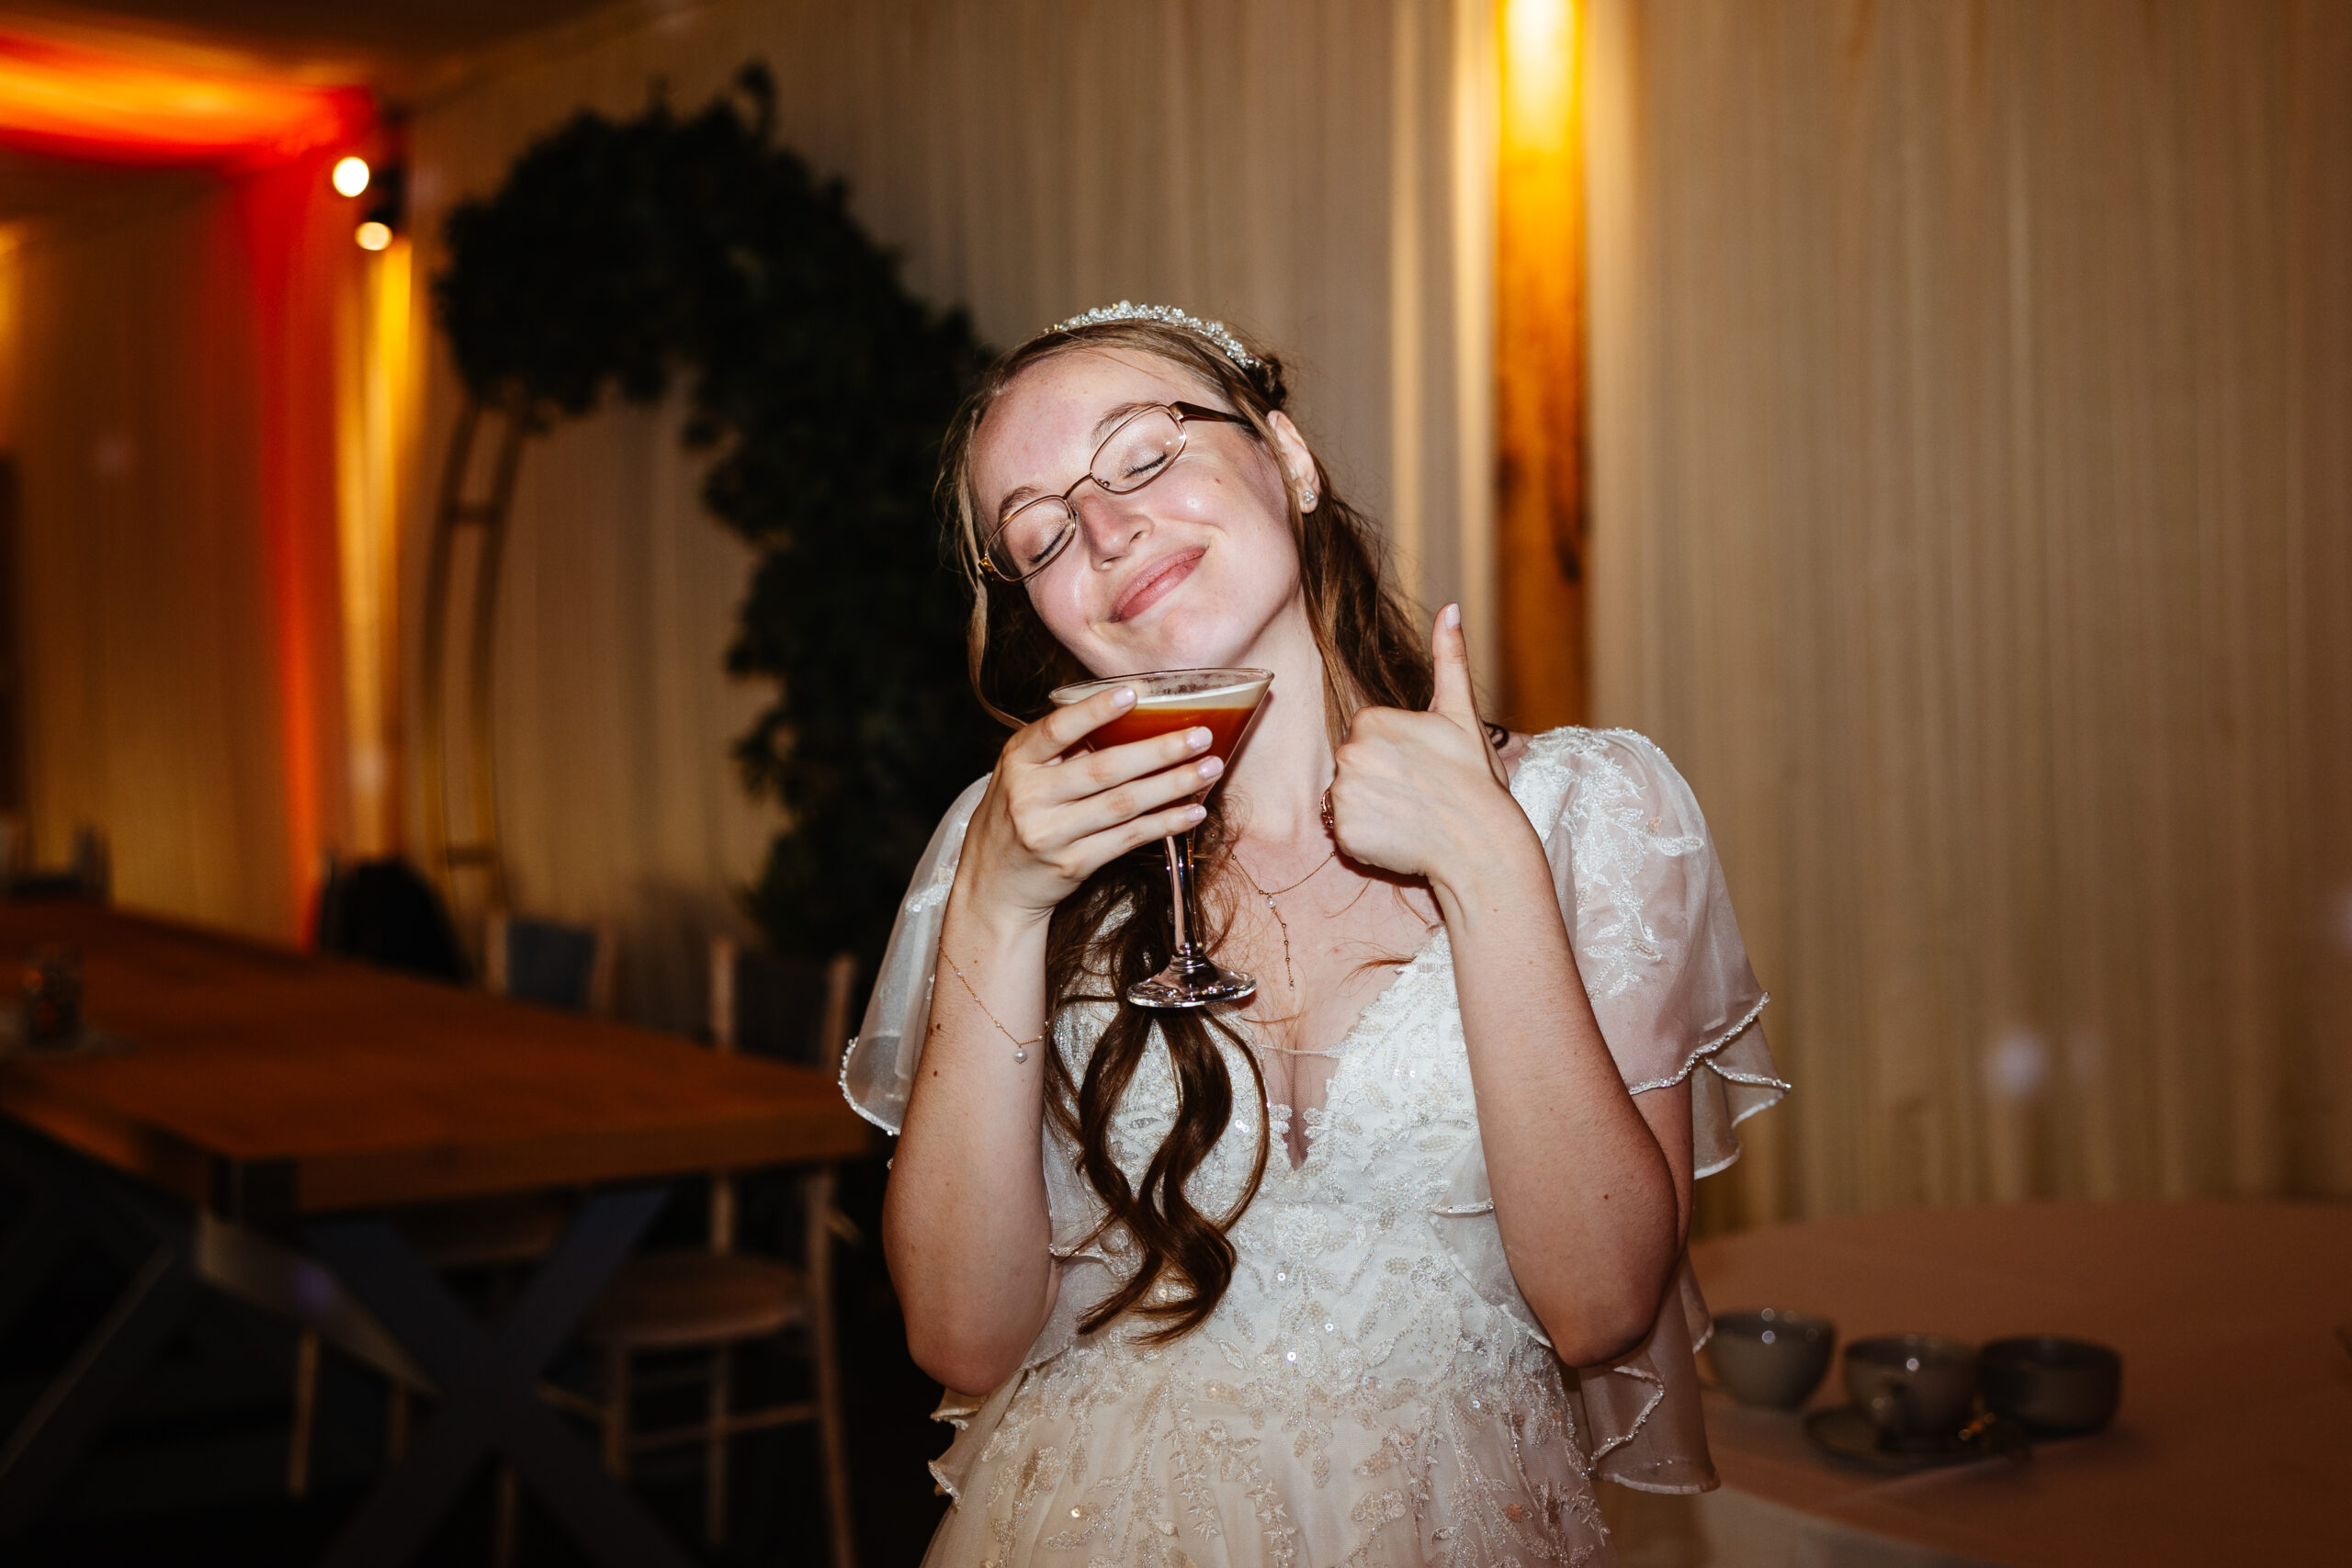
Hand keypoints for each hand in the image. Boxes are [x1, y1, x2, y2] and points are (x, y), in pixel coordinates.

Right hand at [955, 685, 1220, 925]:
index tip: (1134, 693)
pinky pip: (1128, 839)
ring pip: (1123, 804)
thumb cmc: (1017, 813)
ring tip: (1210, 768)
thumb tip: (1133, 714)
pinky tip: (1193, 811)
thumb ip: (1064, 748)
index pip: (1057, 729)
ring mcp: (1051, 834)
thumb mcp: (1024, 772)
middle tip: (1201, 734)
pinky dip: (1165, 824)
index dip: (1095, 711)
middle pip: (1103, 769)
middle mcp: (1030, 796)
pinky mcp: (1073, 864)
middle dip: (1158, 750)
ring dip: (1173, 785)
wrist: (993, 883)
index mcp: (1018, 761)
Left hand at [1327, 605, 1518, 881]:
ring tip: (1410, 816)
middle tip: (1419, 794)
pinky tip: (1397, 836)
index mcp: (1370, 719)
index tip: (1422, 768)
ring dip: (1371, 808)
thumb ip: (1449, 658)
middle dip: (1379, 779)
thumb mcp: (1462, 714)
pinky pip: (1344, 832)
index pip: (1366, 736)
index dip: (1394, 754)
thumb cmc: (1475, 780)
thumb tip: (1451, 607)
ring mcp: (1344, 793)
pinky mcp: (1343, 832)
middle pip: (1353, 765)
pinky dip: (1366, 838)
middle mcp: (1349, 752)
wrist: (1481, 844)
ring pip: (1346, 798)